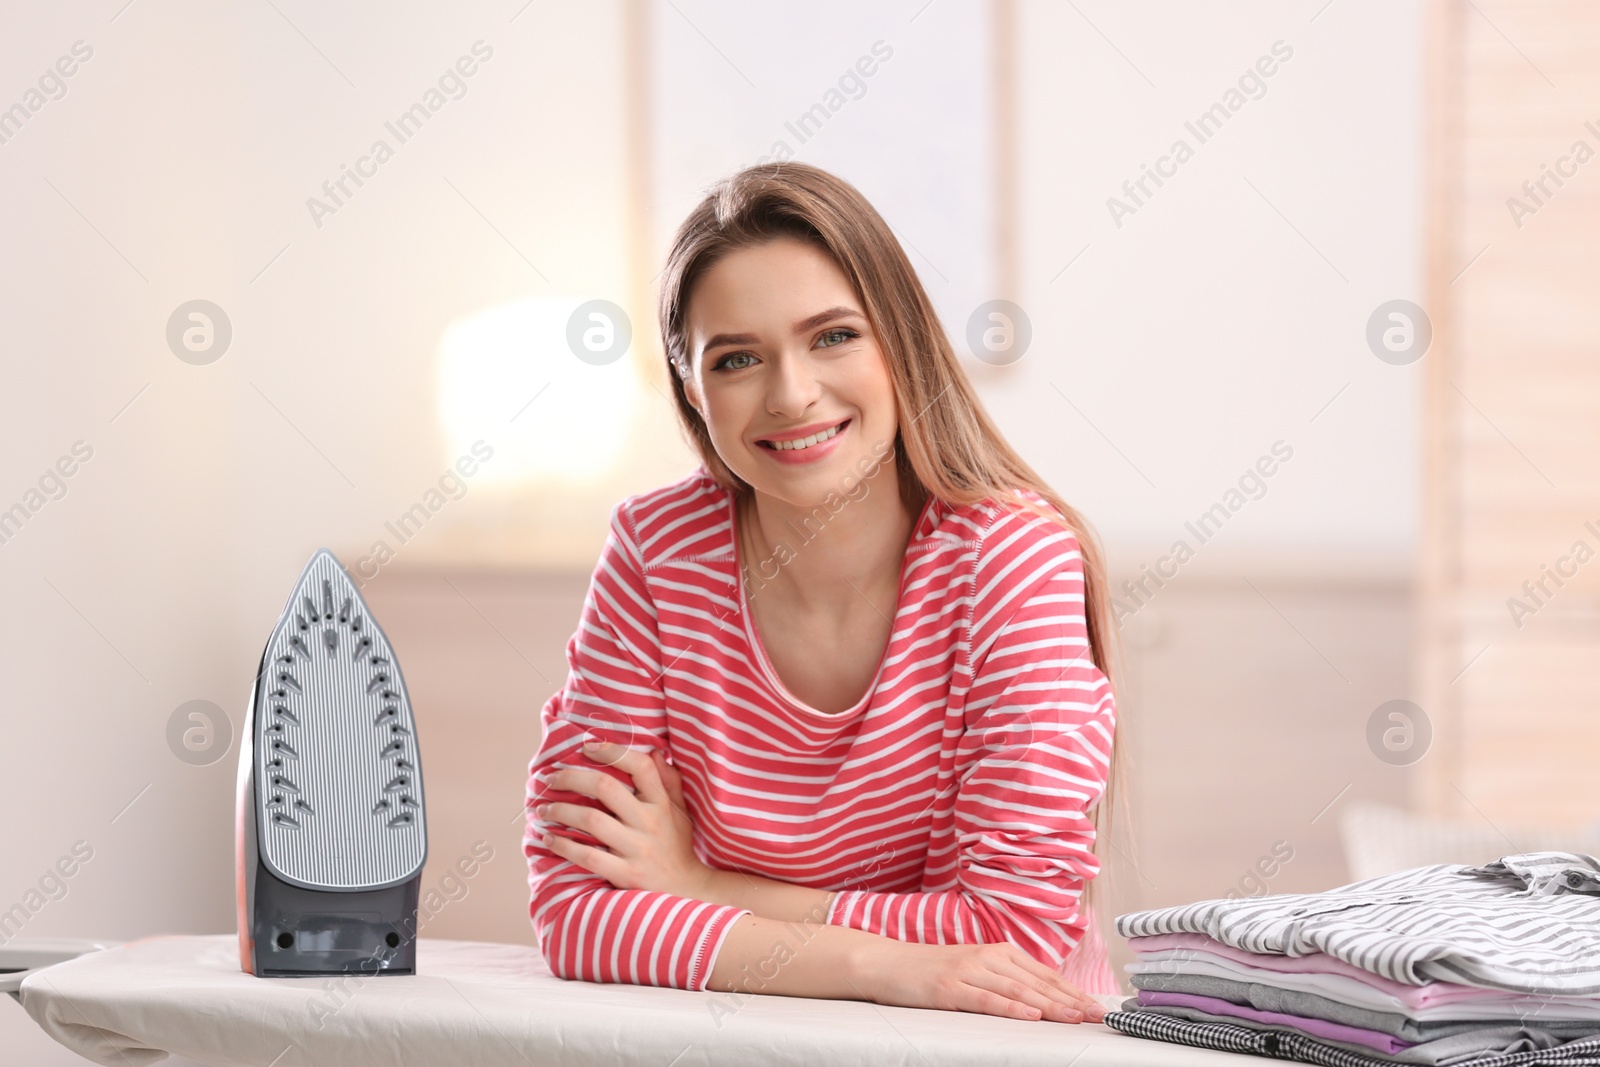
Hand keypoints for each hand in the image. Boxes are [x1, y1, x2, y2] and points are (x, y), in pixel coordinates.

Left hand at [536, 739, 712, 900]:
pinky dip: (563, 845)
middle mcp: (649, 822)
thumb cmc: (678, 847)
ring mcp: (637, 849)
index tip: (587, 747)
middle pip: (605, 787)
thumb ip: (669, 781)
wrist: (688, 891)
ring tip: (542, 809)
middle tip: (550, 778)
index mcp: (662, 803)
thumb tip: (654, 752)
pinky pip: (587, 856)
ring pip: (590, 820)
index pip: (640, 766)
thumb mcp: (680, 811)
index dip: (612, 751)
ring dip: (560, 810)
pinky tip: (548, 838)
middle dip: (571, 777)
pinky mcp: (625, 874)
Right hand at [851, 938, 1106, 1023]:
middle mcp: (988, 958)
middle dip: (1070, 1000)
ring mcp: (969, 971)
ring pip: (1017, 991)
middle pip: (1037, 983)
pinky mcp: (950, 987)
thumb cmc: (933, 970)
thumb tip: (1042, 999)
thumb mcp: (975, 969)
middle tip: (1097, 1015)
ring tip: (1073, 1017)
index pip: (1044, 974)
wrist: (887, 962)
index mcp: (998, 952)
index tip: (1097, 1006)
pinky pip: (986, 999)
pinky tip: (1030, 1016)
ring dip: (1049, 1006)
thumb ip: (1005, 979)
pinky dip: (1011, 1008)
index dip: (1072, 991)